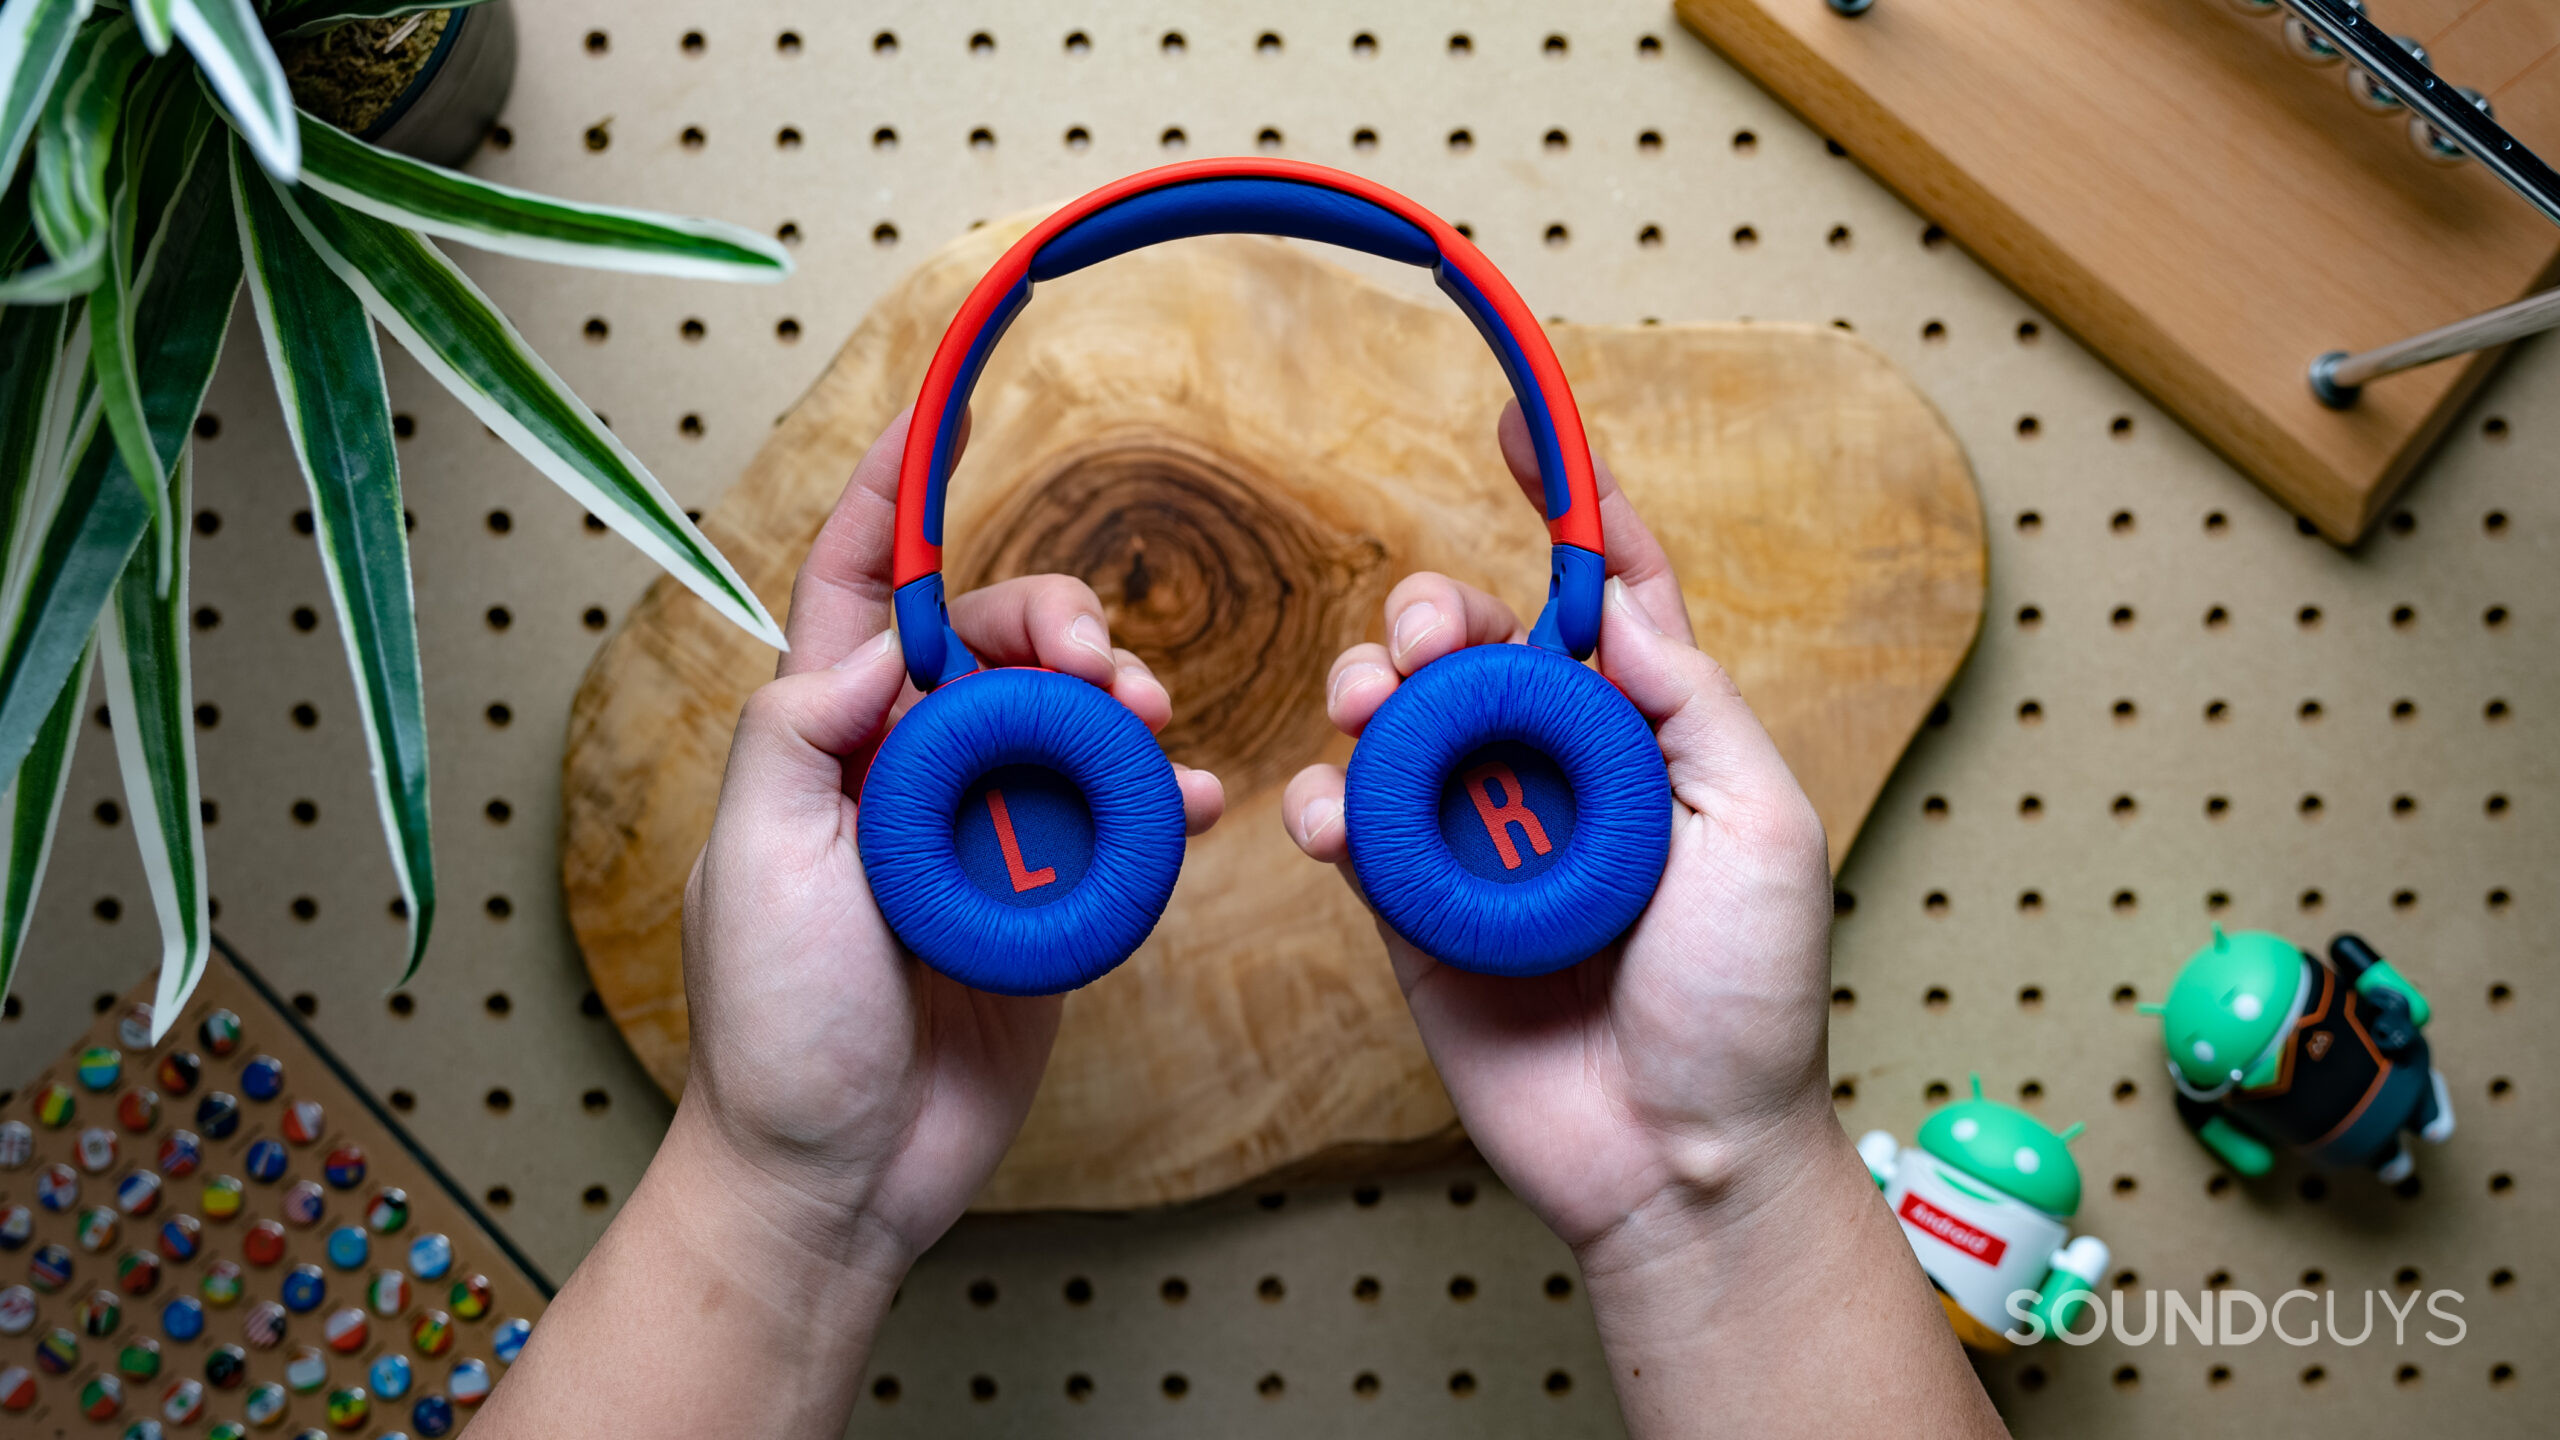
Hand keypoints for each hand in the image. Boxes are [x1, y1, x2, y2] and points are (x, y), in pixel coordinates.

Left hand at [678, 407, 1224, 1277]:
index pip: (859, 590)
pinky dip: (1169, 800)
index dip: (895, 497)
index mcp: (823, 743)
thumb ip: (802, 732)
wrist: (841, 1175)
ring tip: (1149, 718)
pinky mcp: (1051, 901)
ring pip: (1071, 721)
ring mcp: (985, 835)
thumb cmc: (775, 1027)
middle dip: (1053, 618)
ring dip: (1120, 697)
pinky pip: (1124, 824)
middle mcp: (907, 772)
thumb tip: (885, 644)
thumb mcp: (756, 860)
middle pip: (994, 644)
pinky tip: (1203, 800)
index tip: (939, 410)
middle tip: (1100, 658)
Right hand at [1281, 401, 1838, 1260]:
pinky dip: (1323, 807)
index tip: (1525, 422)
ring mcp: (1480, 842)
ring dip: (1373, 687)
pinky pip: (1351, 834)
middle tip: (1430, 636)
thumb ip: (1692, 706)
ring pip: (1401, 725)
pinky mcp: (1414, 915)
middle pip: (1482, 650)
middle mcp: (1562, 777)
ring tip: (1370, 701)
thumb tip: (1619, 606)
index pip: (1613, 598)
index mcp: (1655, 742)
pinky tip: (1325, 811)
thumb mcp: (1763, 831)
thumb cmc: (1745, 1004)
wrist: (1675, 1159)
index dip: (1574, 507)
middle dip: (1441, 612)